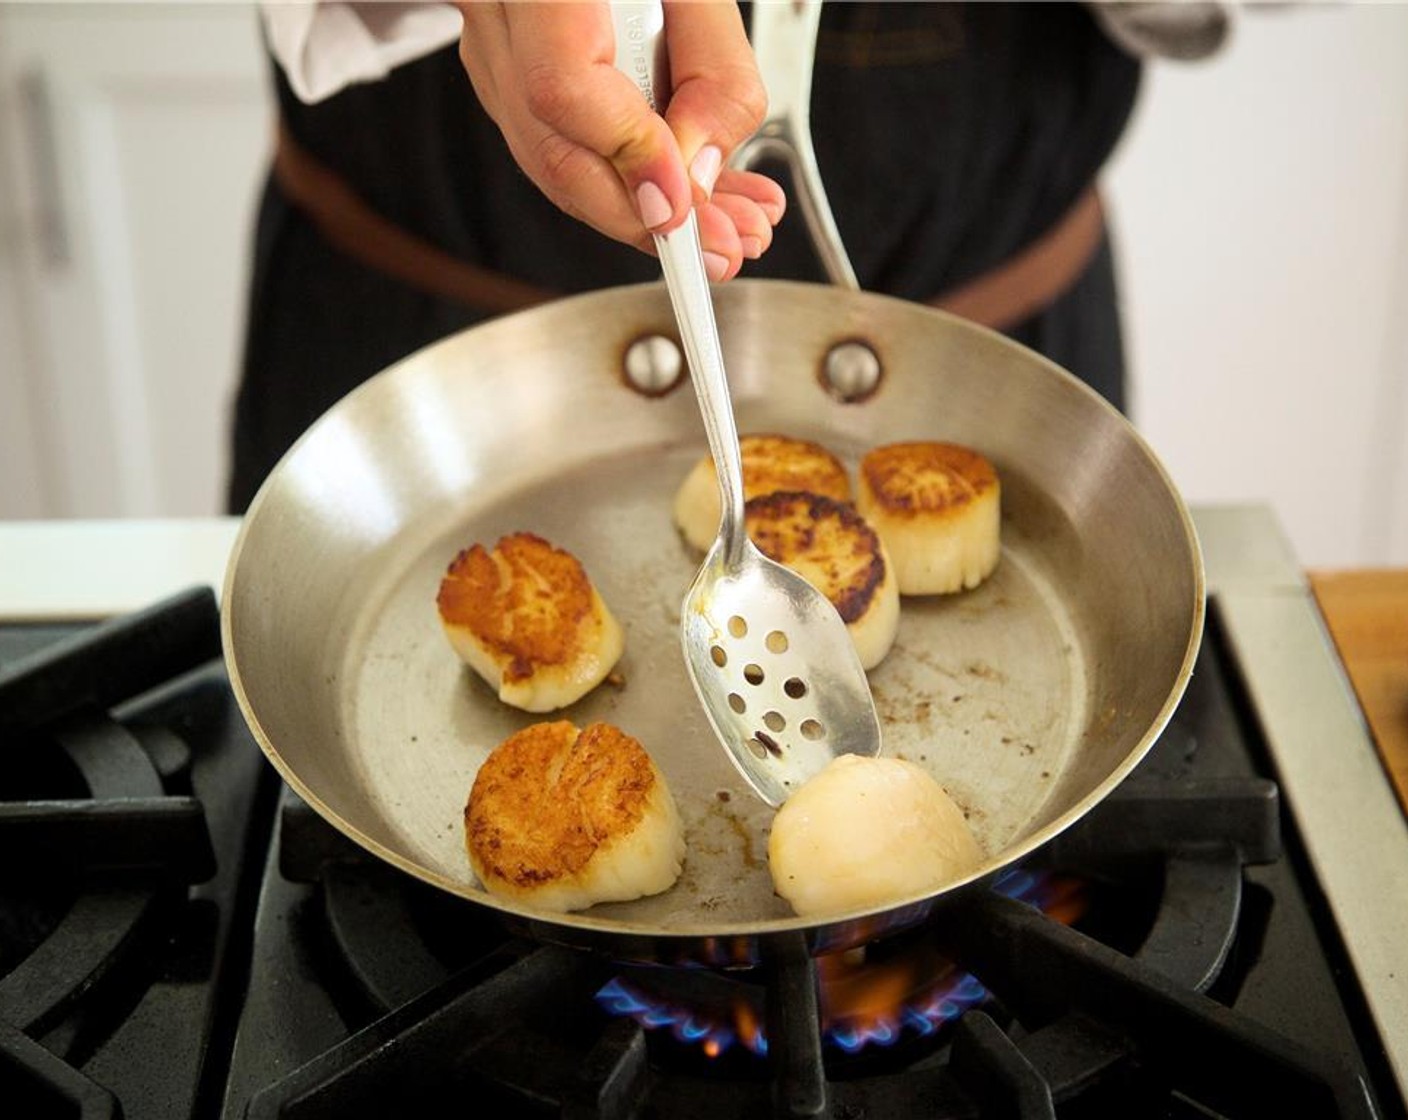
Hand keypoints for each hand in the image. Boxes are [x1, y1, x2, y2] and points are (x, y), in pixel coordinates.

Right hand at [455, 1, 785, 280]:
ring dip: (645, 212)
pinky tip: (694, 200)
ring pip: (553, 162)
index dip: (630, 159)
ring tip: (729, 227)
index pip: (562, 88)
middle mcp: (495, 8)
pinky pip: (560, 145)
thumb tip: (698, 176)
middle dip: (646, 220)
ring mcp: (487, 43)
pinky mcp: (503, 70)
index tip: (686, 208)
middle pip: (552, 151)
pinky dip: (629, 183)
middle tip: (725, 249)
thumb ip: (714, 75)